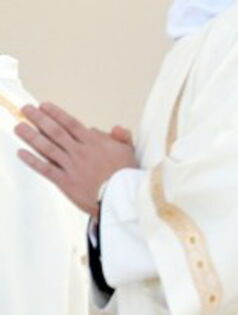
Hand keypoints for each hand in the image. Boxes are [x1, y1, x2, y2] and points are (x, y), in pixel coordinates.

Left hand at [15, 103, 136, 217]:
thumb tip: (115, 128)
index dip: (55, 113)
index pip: (70, 123)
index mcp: (94, 143)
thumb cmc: (127, 176)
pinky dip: (33, 161)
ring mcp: (71, 166)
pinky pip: (46, 169)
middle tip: (26, 110)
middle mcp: (79, 152)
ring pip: (47, 148)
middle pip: (55, 131)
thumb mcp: (129, 152)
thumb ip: (122, 137)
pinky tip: (22, 153)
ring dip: (31, 136)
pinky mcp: (66, 182)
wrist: (123, 198)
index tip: (43, 105)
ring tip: (19, 126)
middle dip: (38, 119)